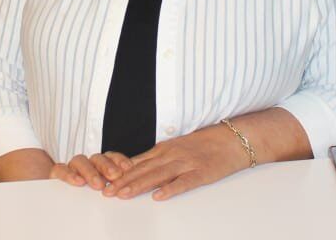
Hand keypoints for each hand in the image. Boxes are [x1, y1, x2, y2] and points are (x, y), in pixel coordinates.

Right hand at [49, 152, 133, 190]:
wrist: (58, 188)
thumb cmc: (88, 189)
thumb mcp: (104, 185)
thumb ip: (118, 182)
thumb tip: (136, 183)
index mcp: (100, 164)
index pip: (111, 157)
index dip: (120, 161)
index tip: (129, 168)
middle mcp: (87, 163)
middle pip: (97, 158)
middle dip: (107, 166)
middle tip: (115, 176)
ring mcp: (72, 167)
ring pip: (80, 160)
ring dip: (90, 171)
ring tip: (98, 184)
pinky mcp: (57, 173)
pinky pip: (61, 169)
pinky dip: (69, 174)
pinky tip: (78, 182)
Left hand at [106, 123, 249, 200]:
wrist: (232, 139)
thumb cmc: (205, 143)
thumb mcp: (177, 146)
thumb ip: (158, 158)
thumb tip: (136, 168)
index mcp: (165, 149)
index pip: (137, 162)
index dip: (119, 173)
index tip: (103, 181)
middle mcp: (172, 155)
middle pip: (143, 170)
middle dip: (123, 181)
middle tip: (106, 192)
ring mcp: (186, 163)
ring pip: (158, 176)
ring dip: (139, 185)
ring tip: (122, 194)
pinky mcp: (201, 173)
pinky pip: (184, 182)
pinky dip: (171, 189)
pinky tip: (159, 196)